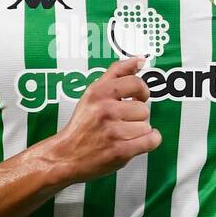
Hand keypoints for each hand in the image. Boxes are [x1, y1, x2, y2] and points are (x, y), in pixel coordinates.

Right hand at [40, 56, 160, 186]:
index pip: (136, 83)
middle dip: (136, 117)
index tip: (138, 97)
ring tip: (122, 135)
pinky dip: (150, 141)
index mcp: (99, 93)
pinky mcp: (120, 151)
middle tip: (122, 122)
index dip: (141, 91)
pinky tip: (138, 142)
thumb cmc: (82, 125)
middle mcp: (105, 110)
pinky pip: (151, 141)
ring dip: (139, 132)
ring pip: (147, 126)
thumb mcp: (93, 93)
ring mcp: (113, 131)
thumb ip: (117, 73)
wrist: (65, 156)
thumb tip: (139, 60)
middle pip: (144, 109)